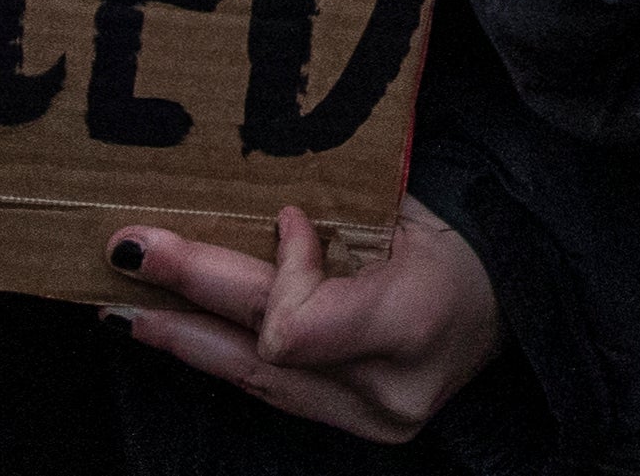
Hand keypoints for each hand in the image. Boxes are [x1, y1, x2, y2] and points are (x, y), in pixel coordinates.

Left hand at [109, 200, 499, 445]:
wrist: (515, 301)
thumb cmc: (465, 238)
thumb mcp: (412, 213)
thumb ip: (336, 223)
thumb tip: (261, 217)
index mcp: (411, 323)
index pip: (300, 325)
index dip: (280, 269)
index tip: (287, 216)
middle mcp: (384, 390)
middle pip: (262, 348)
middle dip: (188, 293)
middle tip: (126, 252)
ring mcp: (366, 419)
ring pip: (254, 381)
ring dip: (184, 336)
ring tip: (124, 306)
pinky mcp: (354, 427)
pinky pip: (273, 391)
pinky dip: (222, 354)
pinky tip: (177, 330)